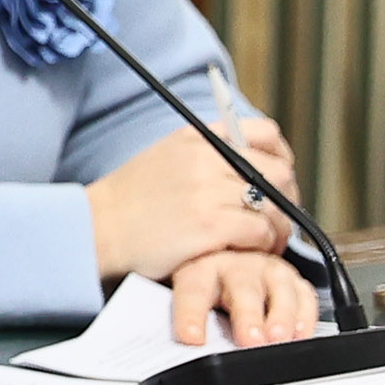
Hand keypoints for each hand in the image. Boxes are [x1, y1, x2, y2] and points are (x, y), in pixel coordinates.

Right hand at [86, 119, 296, 280]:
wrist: (97, 229)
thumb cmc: (130, 201)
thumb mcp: (165, 158)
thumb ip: (206, 155)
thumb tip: (252, 163)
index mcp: (196, 139)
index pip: (265, 133)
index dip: (282, 156)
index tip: (278, 177)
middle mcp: (205, 159)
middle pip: (280, 173)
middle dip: (287, 199)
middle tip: (274, 218)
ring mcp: (208, 192)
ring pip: (276, 207)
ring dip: (277, 229)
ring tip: (263, 242)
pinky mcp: (211, 225)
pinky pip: (261, 233)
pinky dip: (262, 247)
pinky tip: (245, 252)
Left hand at [168, 246, 321, 346]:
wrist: (228, 268)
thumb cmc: (205, 290)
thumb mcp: (187, 301)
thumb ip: (189, 322)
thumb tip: (188, 349)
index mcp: (199, 270)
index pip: (192, 291)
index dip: (191, 315)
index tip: (192, 338)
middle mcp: (235, 266)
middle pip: (242, 287)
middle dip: (247, 316)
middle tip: (250, 340)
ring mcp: (266, 270)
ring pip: (278, 287)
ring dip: (281, 315)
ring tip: (279, 338)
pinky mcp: (292, 281)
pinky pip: (304, 296)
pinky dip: (304, 316)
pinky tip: (300, 333)